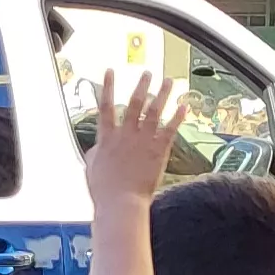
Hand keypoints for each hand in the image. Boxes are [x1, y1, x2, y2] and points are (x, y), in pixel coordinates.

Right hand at [78, 72, 185, 208]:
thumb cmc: (103, 190)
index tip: (110, 71)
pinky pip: (170, 130)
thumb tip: (97, 145)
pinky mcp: (159, 151)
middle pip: (135, 103)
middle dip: (142, 86)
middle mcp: (126, 134)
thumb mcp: (91, 167)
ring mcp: (143, 141)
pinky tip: (183, 106)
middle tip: (148, 72)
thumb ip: (95, 151)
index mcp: (107, 137)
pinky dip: (177, 117)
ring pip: (154, 112)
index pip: (105, 106)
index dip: (107, 87)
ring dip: (162, 94)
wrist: (121, 202)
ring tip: (169, 80)